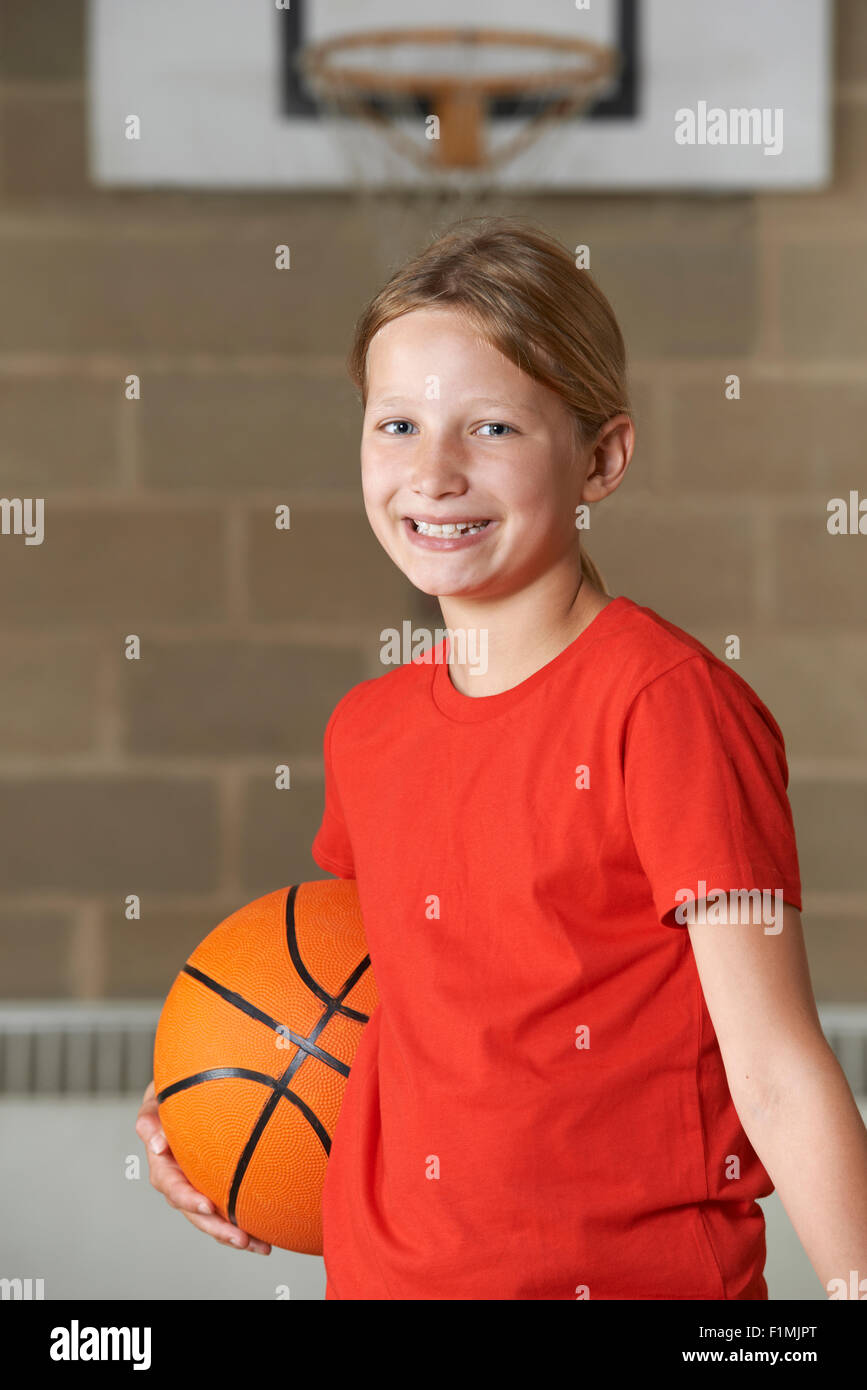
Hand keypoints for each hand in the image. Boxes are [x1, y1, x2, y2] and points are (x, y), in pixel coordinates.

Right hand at [135, 1080, 270, 1254]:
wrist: (183, 1097)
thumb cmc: (168, 1100)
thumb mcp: (154, 1106)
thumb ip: (150, 1121)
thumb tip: (156, 1144)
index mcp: (164, 1167)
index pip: (174, 1188)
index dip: (189, 1199)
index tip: (208, 1206)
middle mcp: (182, 1183)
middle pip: (196, 1213)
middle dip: (218, 1228)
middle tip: (242, 1239)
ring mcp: (199, 1188)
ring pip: (215, 1217)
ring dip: (235, 1235)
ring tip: (261, 1246)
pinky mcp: (215, 1188)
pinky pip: (228, 1209)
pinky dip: (246, 1224)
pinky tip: (266, 1236)